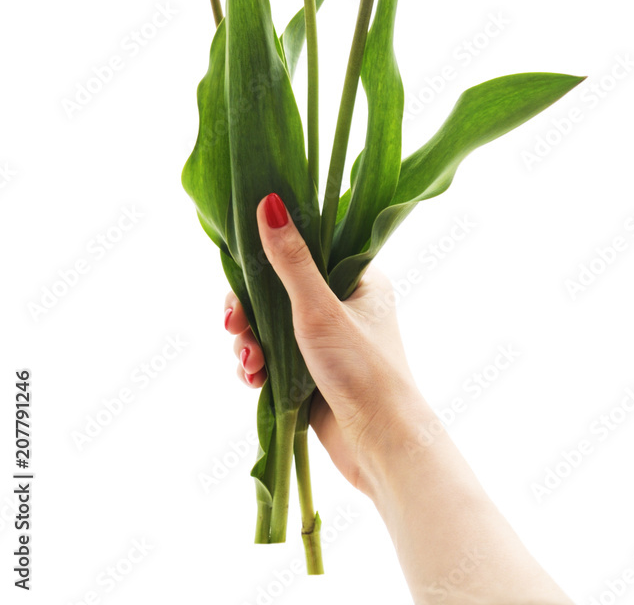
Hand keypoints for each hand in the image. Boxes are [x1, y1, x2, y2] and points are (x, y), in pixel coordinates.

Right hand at [224, 192, 422, 495]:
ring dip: (250, 342)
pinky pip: (271, 358)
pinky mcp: (310, 373)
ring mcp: (325, 341)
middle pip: (276, 290)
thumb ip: (290, 260)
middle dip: (248, 311)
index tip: (241, 273)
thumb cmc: (363, 371)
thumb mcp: (319, 310)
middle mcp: (342, 304)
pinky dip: (257, 367)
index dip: (267, 258)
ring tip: (250, 364)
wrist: (382, 448)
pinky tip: (254, 381)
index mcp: (358, 279)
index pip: (303, 250)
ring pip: (269, 326)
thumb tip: (268, 202)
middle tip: (234, 326)